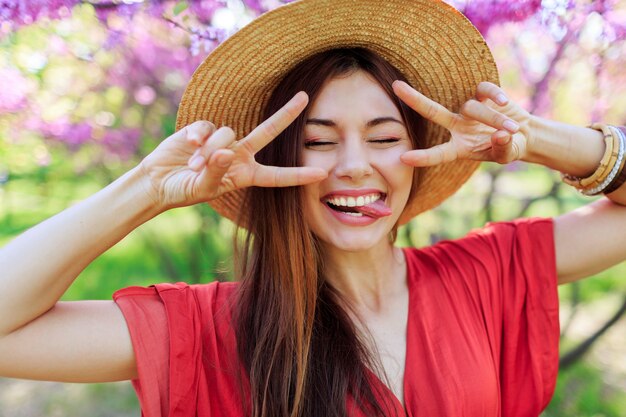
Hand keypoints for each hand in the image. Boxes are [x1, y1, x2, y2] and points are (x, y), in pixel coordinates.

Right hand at [139, 92, 326, 208]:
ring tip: (192, 165)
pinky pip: (208, 126)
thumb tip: (226, 151)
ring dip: (209, 152)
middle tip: (305, 96)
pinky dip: (198, 136)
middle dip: (286, 114)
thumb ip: (216, 172)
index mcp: (246, 175)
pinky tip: (187, 145)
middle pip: (267, 132)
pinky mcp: (203, 129)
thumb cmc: (183, 191)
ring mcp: (222, 140)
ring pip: (228, 134)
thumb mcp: (202, 189)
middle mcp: (239, 154)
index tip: (322, 173)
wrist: (157, 181)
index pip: (277, 175)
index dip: (298, 175)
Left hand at [392, 81, 532, 166]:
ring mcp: (469, 110)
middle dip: (414, 99)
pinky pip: (484, 90)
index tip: (403, 159)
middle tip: (395, 86)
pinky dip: (494, 95)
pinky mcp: (484, 95)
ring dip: (492, 118)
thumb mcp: (507, 154)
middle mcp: (458, 126)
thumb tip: (500, 136)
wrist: (522, 133)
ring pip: (471, 108)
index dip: (423, 157)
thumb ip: (502, 148)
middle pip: (432, 112)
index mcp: (458, 147)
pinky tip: (504, 102)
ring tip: (512, 129)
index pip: (438, 153)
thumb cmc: (508, 148)